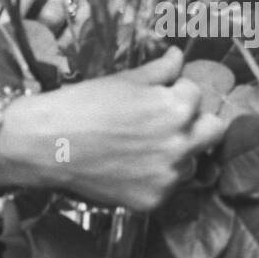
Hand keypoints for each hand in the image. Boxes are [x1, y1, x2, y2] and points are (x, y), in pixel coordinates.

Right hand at [0, 47, 225, 210]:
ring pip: (193, 160)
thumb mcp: (123, 80)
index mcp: (176, 107)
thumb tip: (177, 56)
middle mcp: (181, 143)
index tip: (160, 92)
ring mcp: (168, 176)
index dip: (177, 89)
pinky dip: (155, 176)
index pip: (197, 92)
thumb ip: (159, 70)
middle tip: (168, 118)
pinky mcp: (153, 200)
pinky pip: (168, 185)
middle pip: (213, 130)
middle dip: (196, 120)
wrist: (45, 144)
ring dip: (178, 151)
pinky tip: (129, 165)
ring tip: (144, 144)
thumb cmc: (81, 104)